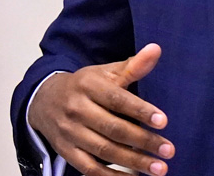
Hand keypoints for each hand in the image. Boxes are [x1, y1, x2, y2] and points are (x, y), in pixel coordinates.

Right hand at [28, 43, 174, 175]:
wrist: (45, 100)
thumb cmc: (86, 85)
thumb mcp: (106, 72)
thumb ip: (133, 65)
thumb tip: (156, 49)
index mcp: (90, 86)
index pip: (118, 100)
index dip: (140, 110)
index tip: (163, 121)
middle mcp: (78, 110)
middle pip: (114, 129)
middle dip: (143, 141)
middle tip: (168, 150)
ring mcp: (71, 133)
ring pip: (104, 151)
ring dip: (133, 162)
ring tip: (158, 168)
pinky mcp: (66, 152)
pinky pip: (89, 168)